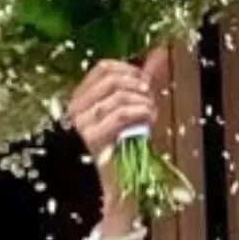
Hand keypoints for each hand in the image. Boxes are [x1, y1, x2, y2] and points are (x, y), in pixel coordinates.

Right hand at [66, 51, 166, 200]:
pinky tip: (149, 121)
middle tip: (150, 100)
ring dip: (143, 102)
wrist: (120, 187)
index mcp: (80, 98)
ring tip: (151, 114)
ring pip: (120, 96)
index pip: (103, 68)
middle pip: (112, 79)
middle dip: (138, 86)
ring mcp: (82, 124)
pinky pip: (122, 113)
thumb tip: (162, 52)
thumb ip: (143, 80)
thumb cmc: (127, 149)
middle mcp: (75, 109)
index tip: (145, 84)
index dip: (129, 70)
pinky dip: (141, 113)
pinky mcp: (94, 138)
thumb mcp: (134, 108)